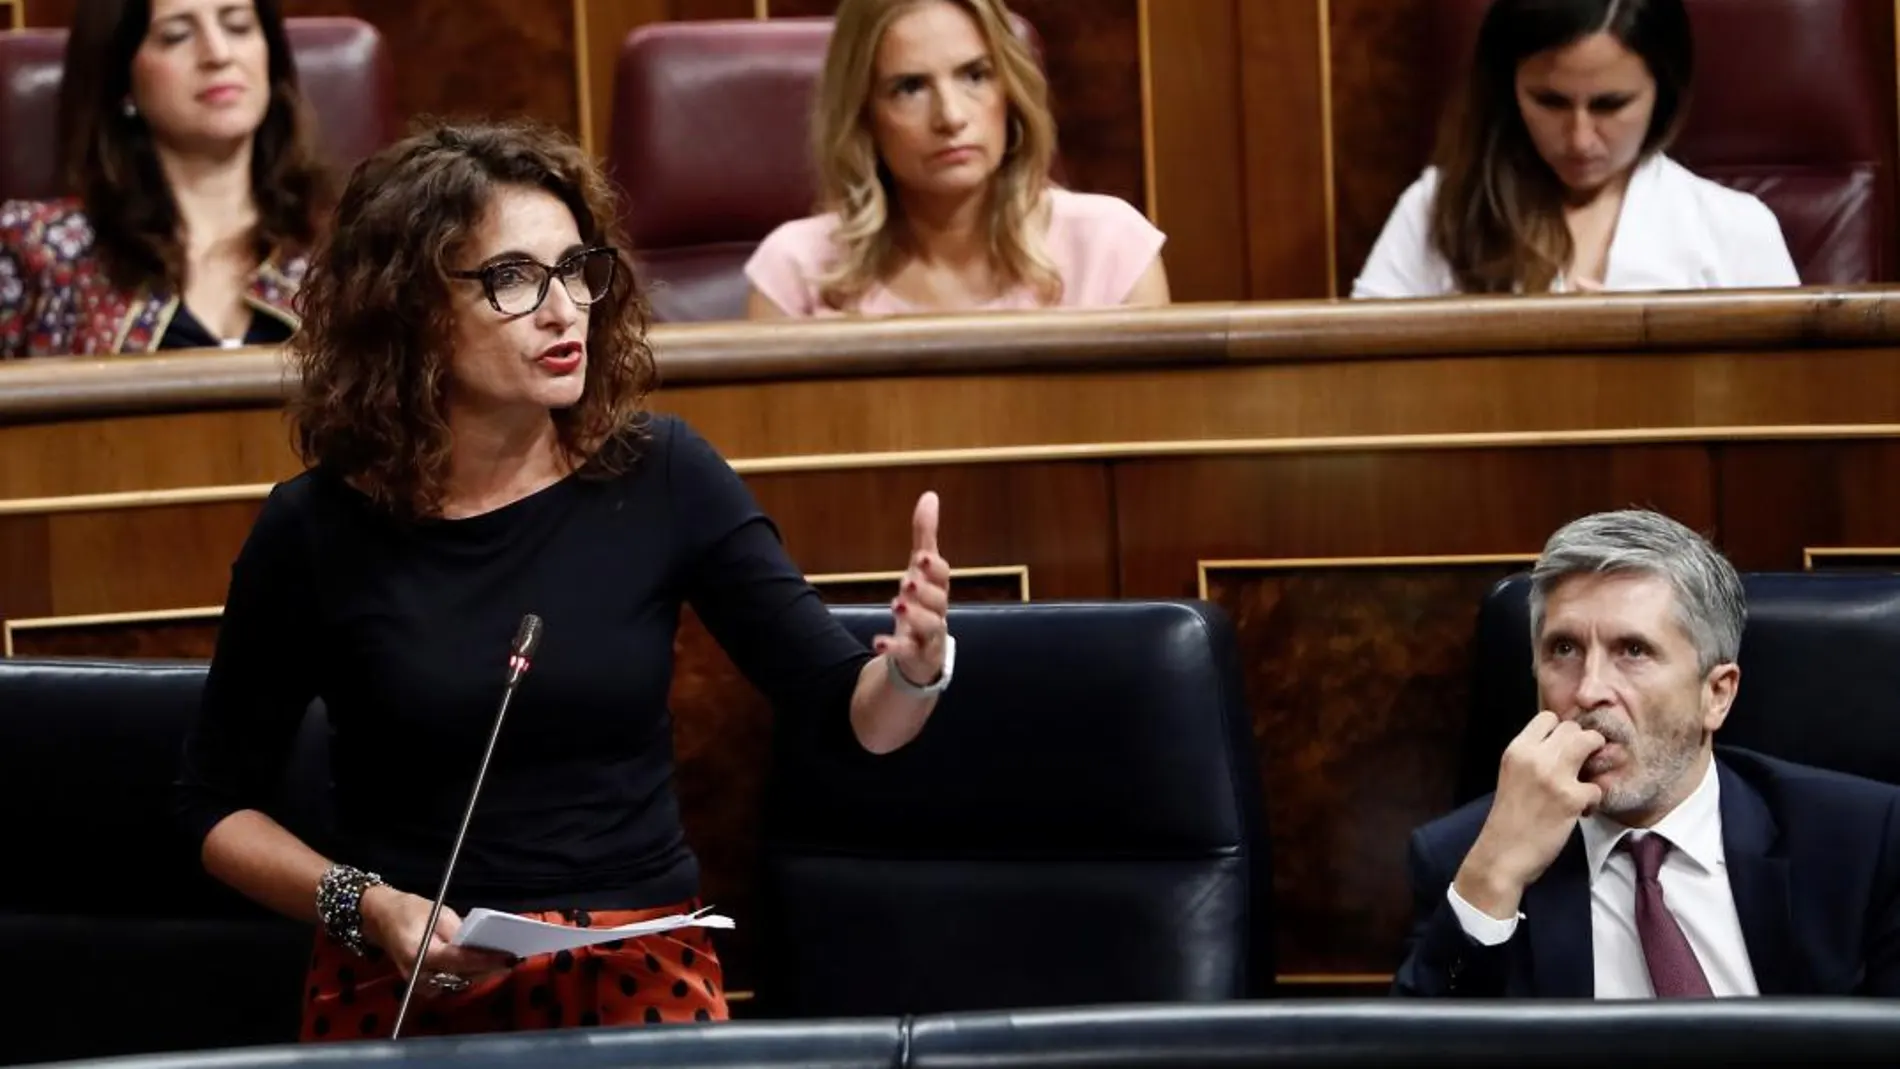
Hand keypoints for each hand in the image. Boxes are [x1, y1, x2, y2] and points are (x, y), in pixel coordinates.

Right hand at [360, 885, 513, 993]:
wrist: (381, 919)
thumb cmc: (410, 911)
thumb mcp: (439, 914)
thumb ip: (460, 932)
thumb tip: (485, 943)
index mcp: (420, 953)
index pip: (460, 960)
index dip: (487, 959)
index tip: (509, 956)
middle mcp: (418, 975)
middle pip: (463, 976)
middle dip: (489, 967)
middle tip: (514, 958)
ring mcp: (419, 983)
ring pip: (459, 982)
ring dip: (482, 972)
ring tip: (506, 961)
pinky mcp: (422, 984)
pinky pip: (451, 981)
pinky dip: (470, 974)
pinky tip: (487, 964)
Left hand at [874, 491, 949, 687]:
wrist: (919, 658)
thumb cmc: (923, 607)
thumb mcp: (920, 572)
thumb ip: (925, 536)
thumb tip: (930, 496)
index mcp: (938, 590)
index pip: (943, 577)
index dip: (935, 568)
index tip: (921, 558)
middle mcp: (938, 613)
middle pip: (940, 602)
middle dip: (926, 590)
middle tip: (908, 581)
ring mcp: (930, 638)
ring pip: (931, 628)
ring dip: (916, 616)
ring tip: (897, 605)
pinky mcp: (917, 659)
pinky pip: (909, 654)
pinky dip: (895, 648)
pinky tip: (878, 640)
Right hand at [1453, 711, 1605, 918]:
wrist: (1502, 855)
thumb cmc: (1508, 819)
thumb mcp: (1511, 776)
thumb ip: (1532, 758)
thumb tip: (1564, 746)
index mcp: (1516, 750)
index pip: (1548, 718)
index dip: (1560, 732)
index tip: (1563, 749)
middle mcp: (1534, 756)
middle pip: (1572, 728)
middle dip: (1581, 744)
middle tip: (1580, 767)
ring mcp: (1554, 776)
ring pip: (1590, 743)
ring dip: (1595, 761)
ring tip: (1585, 781)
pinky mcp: (1571, 799)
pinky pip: (1598, 786)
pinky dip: (1594, 800)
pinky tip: (1581, 812)